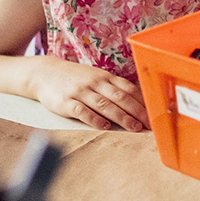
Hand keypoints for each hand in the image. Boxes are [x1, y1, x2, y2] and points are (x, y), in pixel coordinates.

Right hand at [30, 57, 150, 131]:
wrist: (44, 73)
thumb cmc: (74, 78)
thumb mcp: (95, 78)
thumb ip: (113, 89)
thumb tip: (137, 103)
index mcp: (104, 77)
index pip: (128, 88)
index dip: (143, 102)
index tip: (155, 114)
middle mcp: (95, 82)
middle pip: (120, 97)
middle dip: (137, 111)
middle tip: (150, 125)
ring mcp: (81, 91)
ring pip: (105, 104)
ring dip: (122, 117)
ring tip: (134, 128)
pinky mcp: (66, 102)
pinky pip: (83, 110)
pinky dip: (94, 119)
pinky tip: (104, 127)